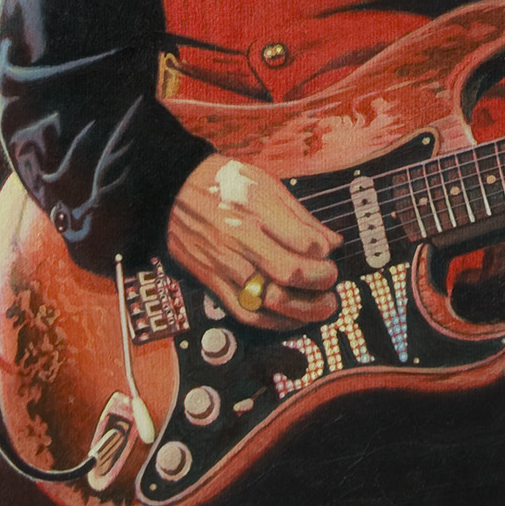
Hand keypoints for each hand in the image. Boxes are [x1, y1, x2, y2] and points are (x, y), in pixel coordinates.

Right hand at [167, 154, 342, 330]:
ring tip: (323, 307)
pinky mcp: (213, 281)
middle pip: (289, 272)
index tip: (327, 250)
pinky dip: (274, 322)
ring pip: (269, 299)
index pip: (302, 240)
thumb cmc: (223, 183)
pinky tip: (291, 319)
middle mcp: (240, 237)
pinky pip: (246, 312)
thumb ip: (300, 215)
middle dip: (320, 281)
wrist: (172, 189)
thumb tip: (331, 241)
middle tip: (331, 280)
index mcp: (256, 206)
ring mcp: (225, 262)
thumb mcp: (265, 183)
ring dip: (304, 309)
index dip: (323, 251)